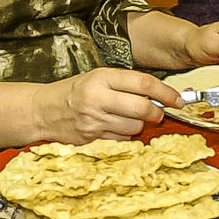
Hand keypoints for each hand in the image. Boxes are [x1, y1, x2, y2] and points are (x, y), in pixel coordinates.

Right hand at [37, 67, 183, 143]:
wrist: (42, 110)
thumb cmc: (74, 91)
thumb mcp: (97, 77)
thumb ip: (125, 84)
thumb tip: (158, 97)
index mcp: (101, 77)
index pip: (143, 84)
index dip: (166, 93)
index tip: (177, 99)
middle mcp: (98, 98)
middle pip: (142, 109)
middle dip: (157, 113)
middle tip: (158, 113)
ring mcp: (94, 120)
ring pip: (134, 128)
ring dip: (138, 126)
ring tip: (127, 119)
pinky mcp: (91, 138)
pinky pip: (121, 140)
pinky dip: (125, 136)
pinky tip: (114, 128)